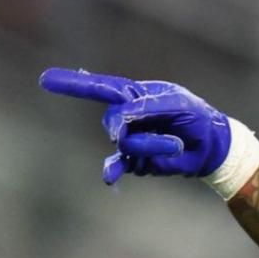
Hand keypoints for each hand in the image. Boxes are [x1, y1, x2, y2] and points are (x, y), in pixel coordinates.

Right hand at [38, 68, 233, 184]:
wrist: (213, 146)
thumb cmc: (196, 117)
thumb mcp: (178, 104)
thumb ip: (147, 107)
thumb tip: (119, 120)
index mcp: (133, 95)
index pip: (100, 87)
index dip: (74, 84)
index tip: (45, 80)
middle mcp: (126, 116)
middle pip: (114, 122)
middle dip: (137, 128)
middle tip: (172, 135)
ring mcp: (130, 139)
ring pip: (126, 145)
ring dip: (152, 146)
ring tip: (177, 145)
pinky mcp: (138, 160)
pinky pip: (120, 165)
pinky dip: (113, 170)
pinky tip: (109, 177)